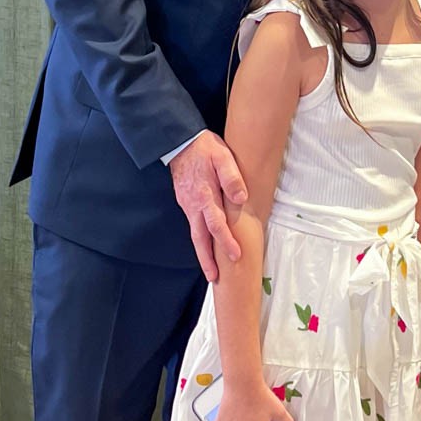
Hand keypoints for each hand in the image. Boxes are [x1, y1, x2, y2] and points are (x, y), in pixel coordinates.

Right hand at [169, 132, 246, 281]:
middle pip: (200, 238)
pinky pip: (193, 225)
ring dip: (202, 253)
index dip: (226, 241)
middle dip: (207, 260)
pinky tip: (205, 245)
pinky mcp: (185, 203)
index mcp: (204, 196)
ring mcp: (187, 205)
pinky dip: (199, 239)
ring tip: (210, 270)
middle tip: (215, 278)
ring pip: (195, 234)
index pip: (216, 225)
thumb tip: (241, 197)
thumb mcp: (222, 157)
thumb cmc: (203, 149)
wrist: (179, 142)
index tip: (236, 256)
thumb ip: (231, 177)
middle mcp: (193, 206)